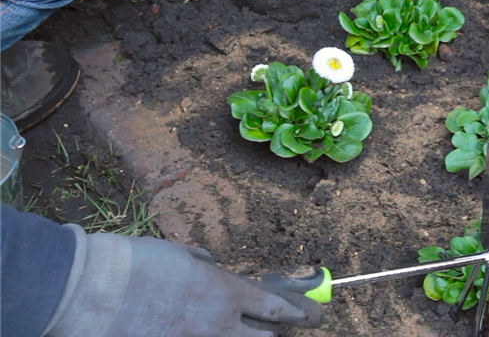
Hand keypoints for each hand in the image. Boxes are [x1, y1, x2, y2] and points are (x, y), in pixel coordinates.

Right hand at [47, 228, 322, 336]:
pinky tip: (185, 331)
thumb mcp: (176, 254)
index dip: (293, 313)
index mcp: (224, 291)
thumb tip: (211, 266)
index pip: (273, 308)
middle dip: (269, 335)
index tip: (306, 316)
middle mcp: (217, 324)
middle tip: (271, 330)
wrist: (88, 289)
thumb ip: (202, 265)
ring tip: (228, 330)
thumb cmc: (131, 263)